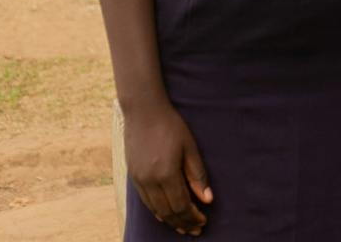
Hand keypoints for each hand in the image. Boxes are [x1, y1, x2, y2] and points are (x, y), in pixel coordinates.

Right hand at [123, 100, 211, 235]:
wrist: (143, 111)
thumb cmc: (171, 125)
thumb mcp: (190, 147)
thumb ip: (197, 175)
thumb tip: (207, 199)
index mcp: (166, 173)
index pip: (181, 205)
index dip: (192, 217)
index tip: (204, 221)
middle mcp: (149, 181)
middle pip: (167, 212)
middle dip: (183, 223)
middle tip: (195, 230)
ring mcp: (139, 179)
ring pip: (155, 209)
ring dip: (170, 221)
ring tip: (183, 227)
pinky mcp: (133, 176)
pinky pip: (145, 201)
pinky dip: (157, 211)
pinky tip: (165, 215)